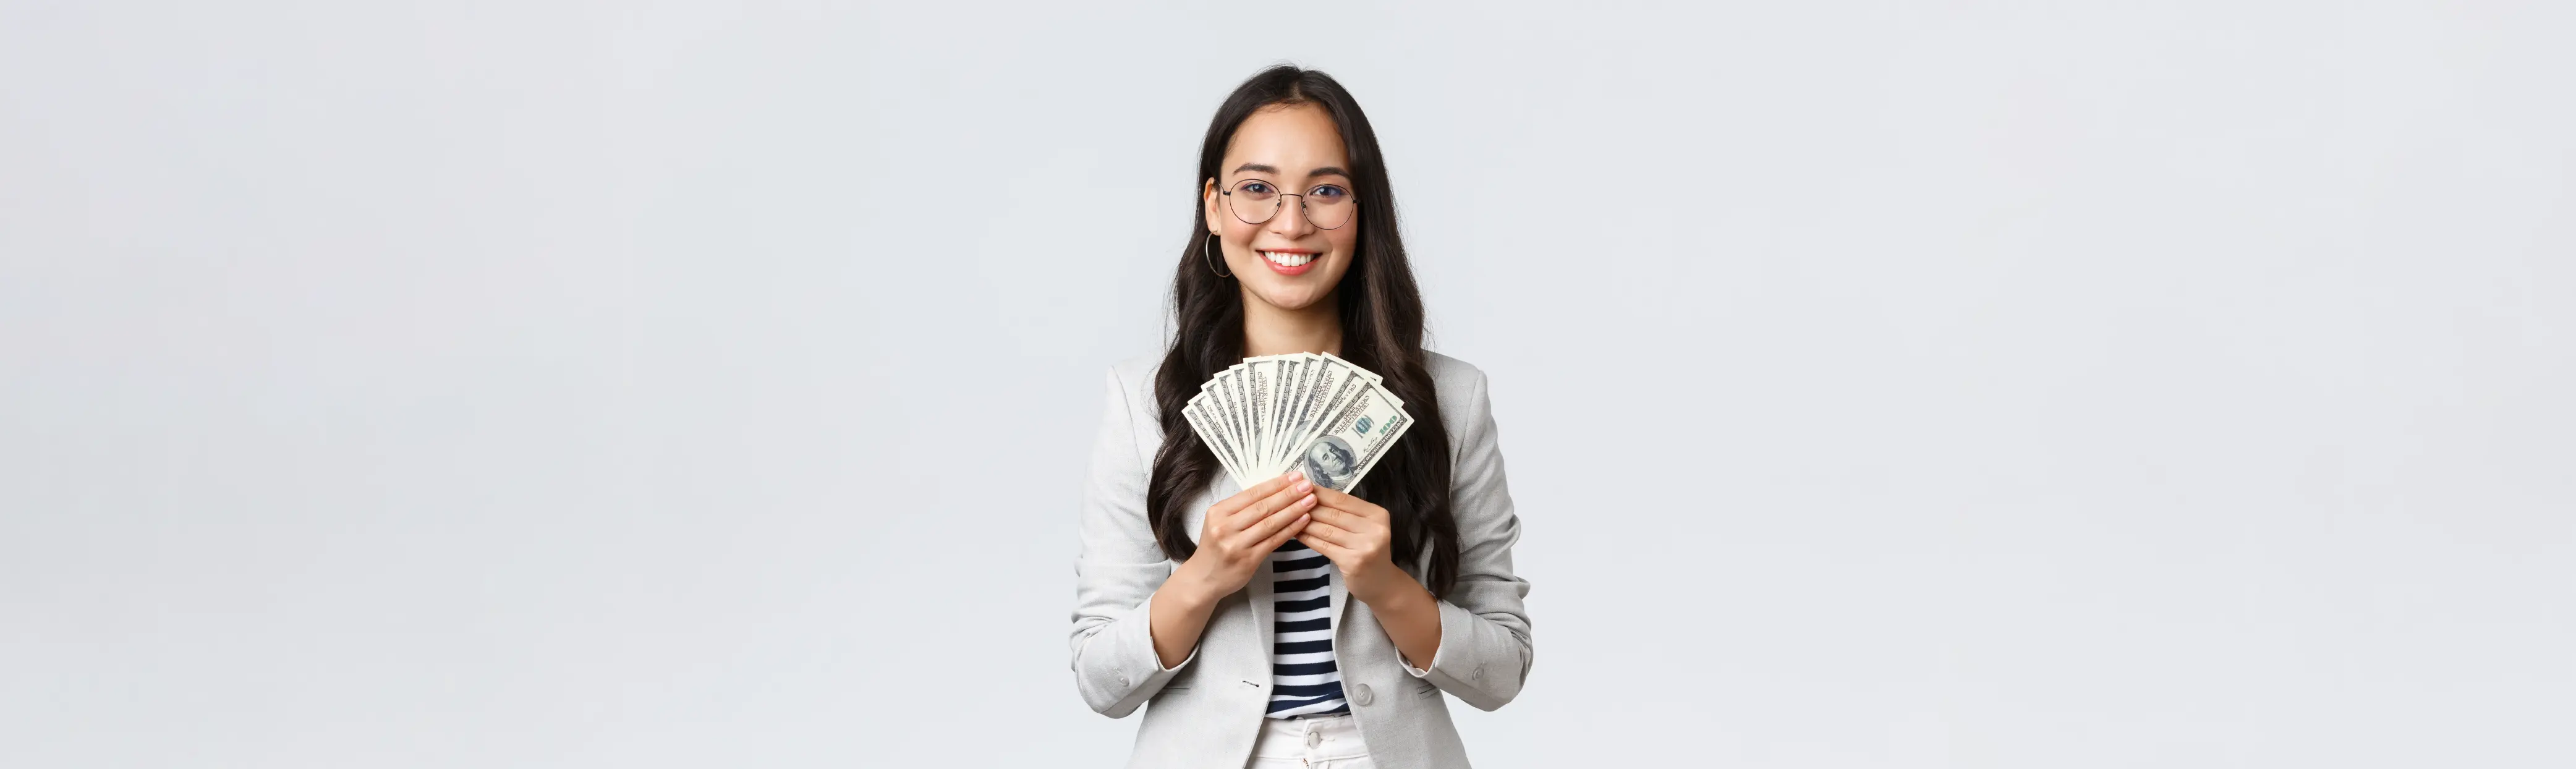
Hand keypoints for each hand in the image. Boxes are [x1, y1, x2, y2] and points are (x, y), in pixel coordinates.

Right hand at [1172, 471, 1315, 605]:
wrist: (1204, 578)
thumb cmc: (1216, 547)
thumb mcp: (1221, 522)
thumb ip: (1243, 508)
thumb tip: (1275, 490)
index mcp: (1218, 512)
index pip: (1252, 493)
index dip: (1276, 484)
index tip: (1294, 476)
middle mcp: (1224, 527)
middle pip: (1263, 507)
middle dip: (1288, 494)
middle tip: (1307, 485)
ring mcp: (1236, 545)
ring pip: (1270, 523)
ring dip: (1293, 510)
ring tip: (1310, 501)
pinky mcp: (1248, 560)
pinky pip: (1273, 541)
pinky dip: (1290, 529)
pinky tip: (1303, 521)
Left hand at [1299, 486, 1419, 606]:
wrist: (1381, 583)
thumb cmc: (1368, 551)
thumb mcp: (1365, 527)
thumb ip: (1346, 513)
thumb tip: (1313, 495)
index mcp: (1377, 514)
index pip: (1343, 499)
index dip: (1320, 493)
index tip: (1301, 487)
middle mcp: (1374, 529)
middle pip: (1334, 514)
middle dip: (1309, 507)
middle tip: (1289, 501)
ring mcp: (1365, 546)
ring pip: (1327, 530)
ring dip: (1305, 523)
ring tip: (1288, 516)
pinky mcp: (1353, 562)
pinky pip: (1324, 546)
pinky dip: (1308, 538)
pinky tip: (1296, 534)